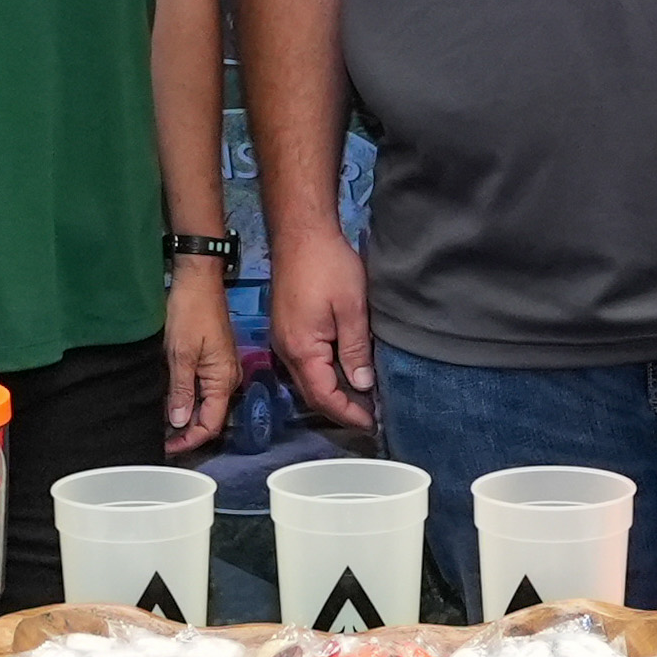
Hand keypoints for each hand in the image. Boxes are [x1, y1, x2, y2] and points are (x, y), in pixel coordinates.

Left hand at [159, 254, 238, 451]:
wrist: (197, 278)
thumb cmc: (191, 312)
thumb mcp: (181, 354)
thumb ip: (181, 391)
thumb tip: (180, 423)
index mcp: (224, 380)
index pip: (211, 424)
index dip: (190, 440)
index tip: (167, 447)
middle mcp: (227, 378)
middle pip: (210, 417)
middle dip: (186, 432)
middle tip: (160, 440)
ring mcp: (220, 368)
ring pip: (204, 403)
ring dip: (185, 416)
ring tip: (160, 424)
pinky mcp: (212, 359)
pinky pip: (201, 388)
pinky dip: (186, 399)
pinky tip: (168, 401)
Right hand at [271, 224, 374, 420]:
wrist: (301, 233)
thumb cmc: (328, 266)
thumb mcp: (352, 308)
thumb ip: (355, 349)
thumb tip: (362, 384)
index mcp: (301, 350)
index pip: (324, 397)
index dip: (348, 414)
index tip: (372, 423)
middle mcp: (286, 350)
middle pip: (312, 394)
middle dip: (341, 409)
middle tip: (371, 415)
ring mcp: (283, 340)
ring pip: (308, 380)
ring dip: (333, 393)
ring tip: (362, 398)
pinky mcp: (287, 329)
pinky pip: (305, 364)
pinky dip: (325, 375)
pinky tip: (344, 371)